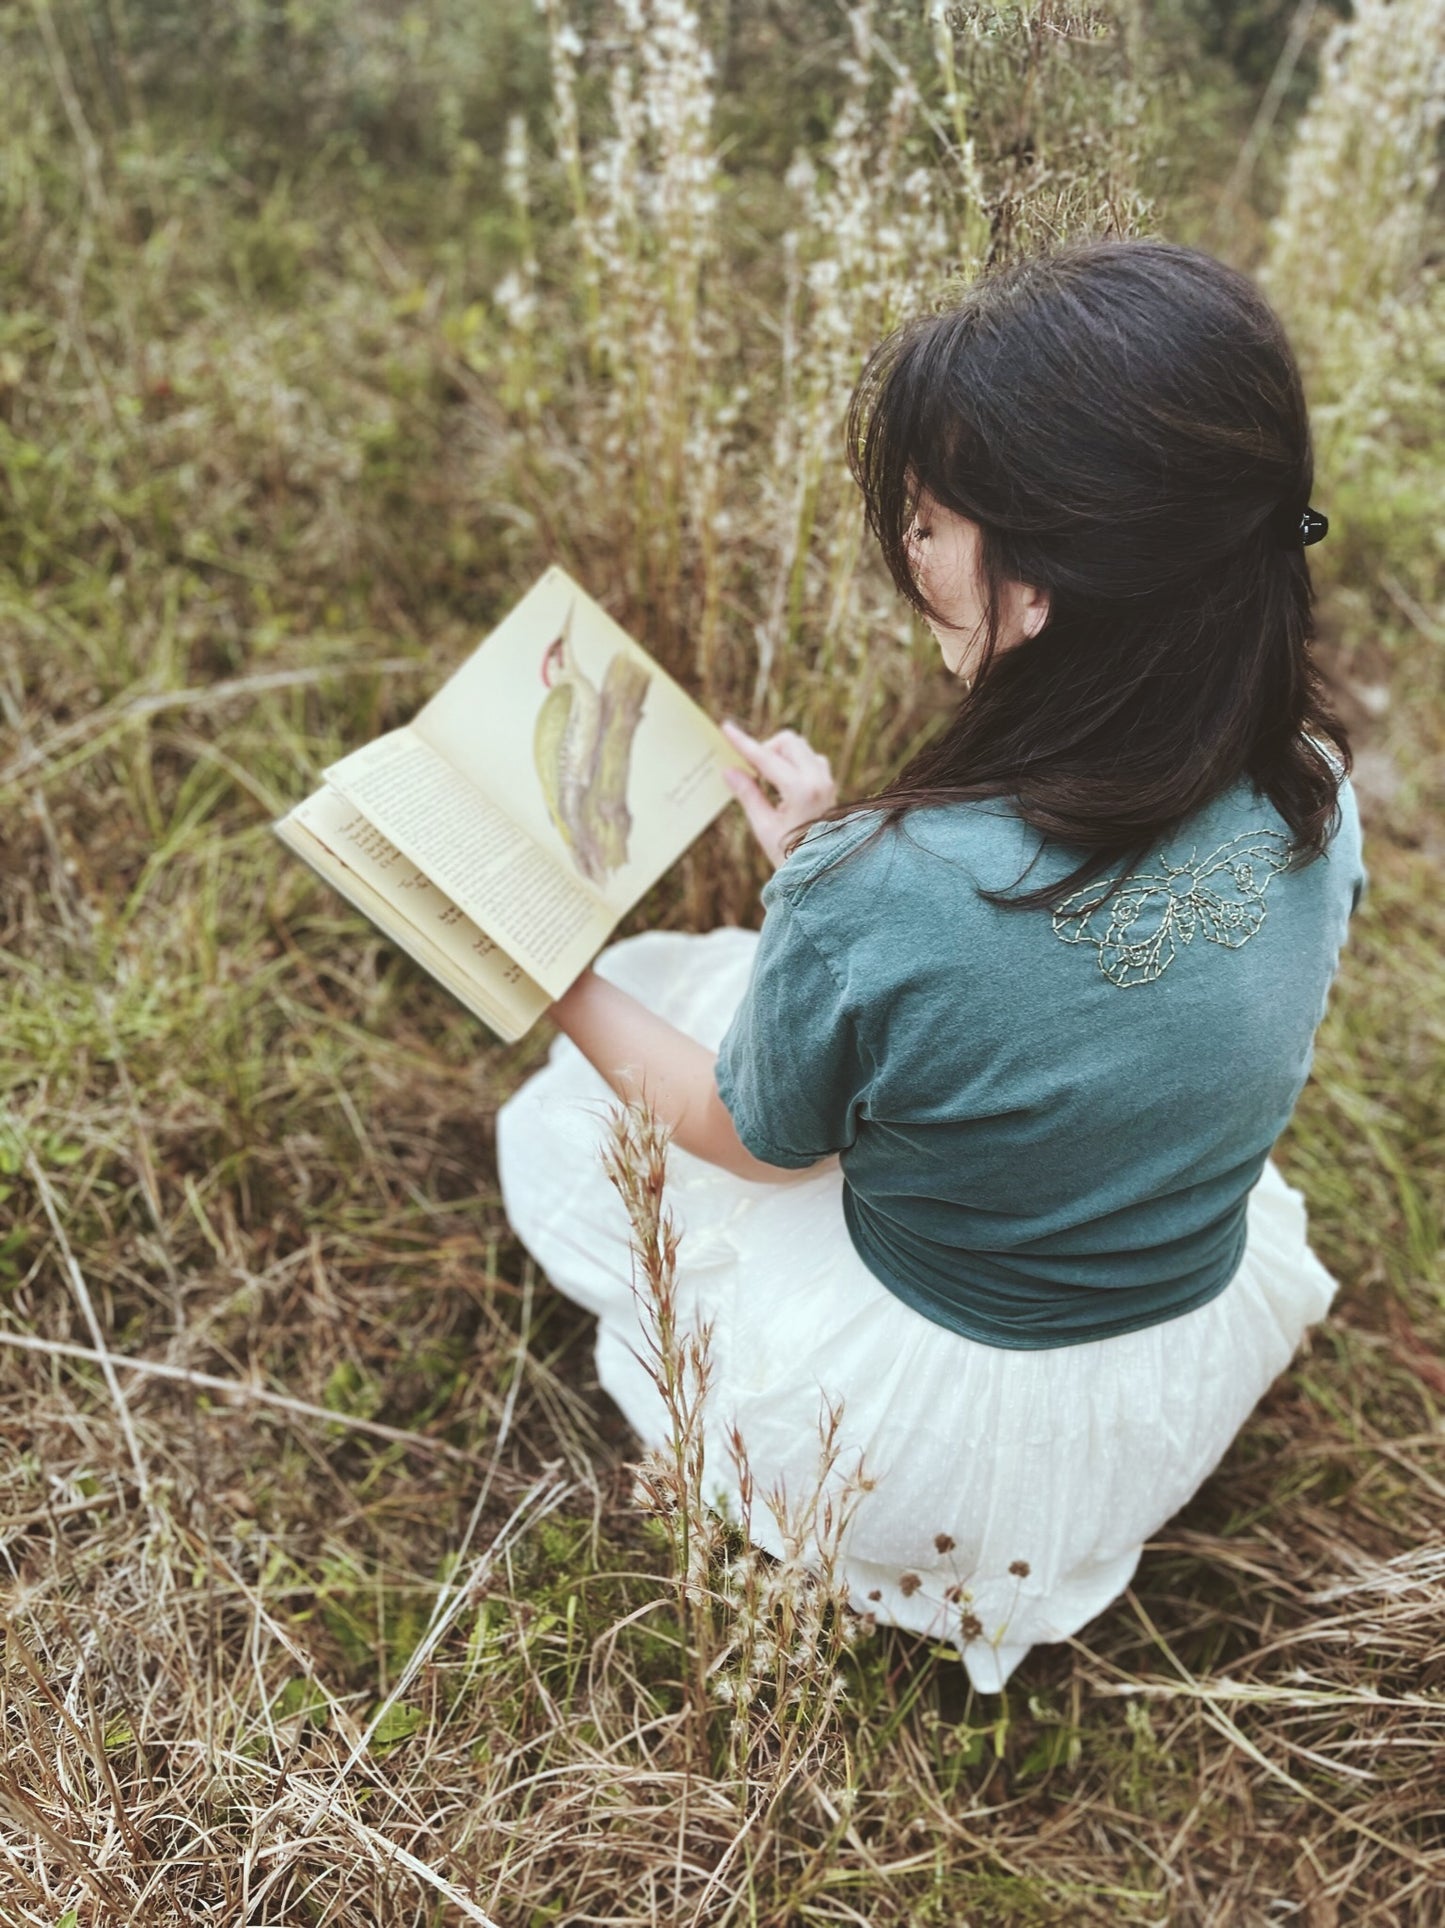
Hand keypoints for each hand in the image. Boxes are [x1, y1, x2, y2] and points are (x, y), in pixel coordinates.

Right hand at [719, 719, 837, 868]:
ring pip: (800, 748)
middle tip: (752, 772)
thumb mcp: (764, 827)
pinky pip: (810, 759)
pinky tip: (783, 785)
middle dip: (766, 749)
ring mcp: (827, 781)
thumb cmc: (790, 855)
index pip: (765, 758)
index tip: (726, 728)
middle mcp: (818, 779)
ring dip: (781, 755)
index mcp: (800, 790)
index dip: (743, 743)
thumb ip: (747, 794)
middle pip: (788, 741)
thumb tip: (729, 770)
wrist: (822, 871)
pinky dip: (794, 763)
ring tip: (768, 782)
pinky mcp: (829, 785)